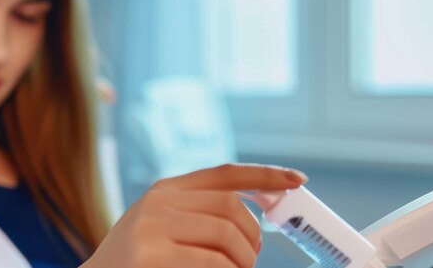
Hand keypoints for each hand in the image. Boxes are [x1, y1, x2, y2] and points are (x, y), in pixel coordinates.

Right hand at [82, 164, 307, 267]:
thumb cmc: (135, 261)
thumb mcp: (160, 226)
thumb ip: (197, 214)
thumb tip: (251, 216)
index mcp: (166, 189)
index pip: (224, 173)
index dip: (264, 175)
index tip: (297, 179)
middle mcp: (159, 200)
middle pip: (230, 206)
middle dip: (253, 234)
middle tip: (252, 257)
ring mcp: (152, 226)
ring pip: (226, 233)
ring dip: (244, 259)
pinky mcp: (150, 254)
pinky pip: (212, 262)